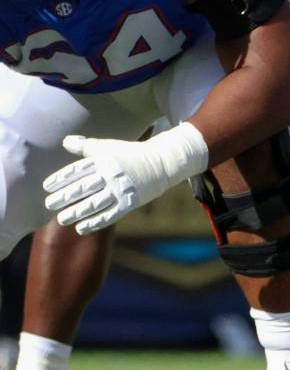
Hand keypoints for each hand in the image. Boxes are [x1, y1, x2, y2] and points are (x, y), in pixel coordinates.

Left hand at [43, 126, 207, 234]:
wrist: (162, 163)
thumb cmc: (131, 154)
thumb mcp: (108, 147)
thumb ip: (85, 146)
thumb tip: (65, 141)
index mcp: (104, 160)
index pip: (78, 171)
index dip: (61, 179)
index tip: (47, 187)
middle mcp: (111, 175)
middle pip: (83, 188)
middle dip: (64, 198)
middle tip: (49, 204)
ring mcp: (121, 189)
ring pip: (94, 204)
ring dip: (76, 212)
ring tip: (61, 219)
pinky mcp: (130, 202)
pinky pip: (110, 215)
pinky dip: (95, 222)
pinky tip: (81, 228)